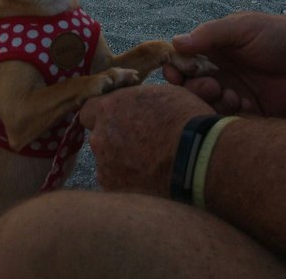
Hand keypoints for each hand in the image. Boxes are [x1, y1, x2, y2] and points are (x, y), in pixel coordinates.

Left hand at [80, 84, 212, 196]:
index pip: (89, 110)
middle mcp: (100, 138)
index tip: (119, 118)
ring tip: (149, 164)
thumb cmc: (183, 118)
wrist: (196, 157)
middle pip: (99, 137)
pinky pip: (117, 184)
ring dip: (121, 162)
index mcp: (108, 109)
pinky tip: (150, 180)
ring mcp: (106, 168)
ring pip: (107, 162)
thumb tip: (133, 106)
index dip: (103, 115)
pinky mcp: (117, 192)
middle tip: (140, 142)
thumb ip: (135, 100)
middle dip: (113, 139)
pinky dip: (129, 182)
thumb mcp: (158, 93)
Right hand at [164, 11, 285, 116]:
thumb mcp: (242, 28)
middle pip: (191, 87)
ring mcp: (235, 93)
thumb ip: (209, 35)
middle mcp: (222, 71)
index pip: (184, 61)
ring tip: (232, 96)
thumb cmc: (281, 36)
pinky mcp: (251, 114)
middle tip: (214, 84)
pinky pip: (229, 122)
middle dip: (195, 88)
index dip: (175, 68)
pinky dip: (232, 116)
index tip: (175, 73)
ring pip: (208, 106)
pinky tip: (247, 105)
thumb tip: (174, 43)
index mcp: (216, 49)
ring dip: (213, 103)